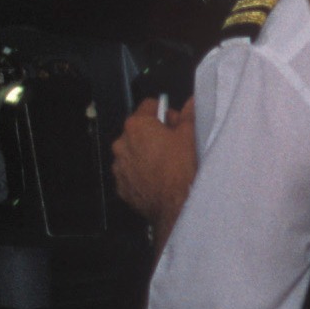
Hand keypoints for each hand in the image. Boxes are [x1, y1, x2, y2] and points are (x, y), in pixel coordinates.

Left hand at [111, 94, 197, 235]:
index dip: (163, 111)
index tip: (173, 122)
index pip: (148, 106)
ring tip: (164, 165)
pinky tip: (156, 179)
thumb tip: (190, 102)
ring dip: (144, 154)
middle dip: (153, 134)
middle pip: (138, 130)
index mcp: (137, 125)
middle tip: (171, 145)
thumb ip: (187, 115)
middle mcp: (121, 143)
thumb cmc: (181, 167)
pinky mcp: (121, 186)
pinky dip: (140, 173)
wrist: (174, 205)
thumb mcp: (188, 136)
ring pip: (132, 152)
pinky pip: (130, 173)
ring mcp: (119, 166)